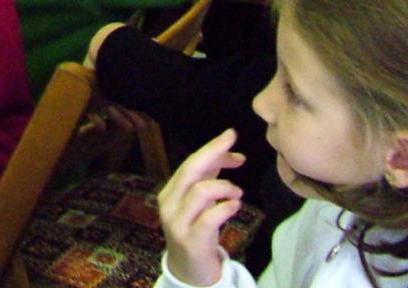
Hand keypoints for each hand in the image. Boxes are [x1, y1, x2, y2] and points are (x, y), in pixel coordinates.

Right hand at [159, 129, 246, 287]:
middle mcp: (169, 205)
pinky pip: (209, 218)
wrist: (188, 272)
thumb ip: (209, 180)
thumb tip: (229, 153)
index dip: (211, 148)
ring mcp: (178, 224)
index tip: (231, 135)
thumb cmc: (197, 233)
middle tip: (238, 150)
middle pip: (190, 171)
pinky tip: (235, 206)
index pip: (190, 164)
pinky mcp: (191, 241)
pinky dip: (225, 207)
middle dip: (214, 155)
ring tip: (237, 193)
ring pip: (200, 192)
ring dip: (224, 187)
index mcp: (170, 193)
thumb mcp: (199, 205)